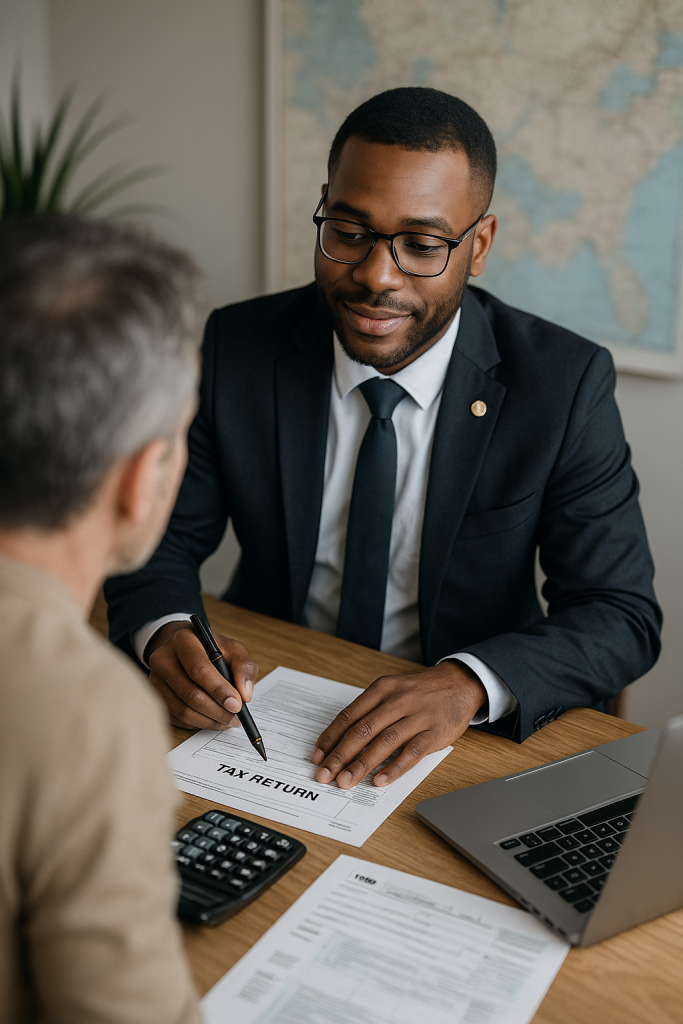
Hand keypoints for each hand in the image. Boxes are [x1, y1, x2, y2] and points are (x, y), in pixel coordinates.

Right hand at [146, 621, 258, 729]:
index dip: (219, 690)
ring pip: (183, 711)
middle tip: (235, 716)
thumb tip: (245, 694)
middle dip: (217, 710)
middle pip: (190, 694)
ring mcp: (155, 680)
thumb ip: (244, 667)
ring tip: (227, 719)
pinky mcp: (155, 697)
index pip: (199, 669)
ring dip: (209, 721)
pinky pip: (177, 719)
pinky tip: (212, 719)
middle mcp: (163, 659)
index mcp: (183, 640)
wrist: (186, 650)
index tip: (237, 704)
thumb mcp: (233, 649)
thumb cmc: (211, 649)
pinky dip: (199, 723)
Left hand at [311, 661, 485, 788]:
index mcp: (383, 688)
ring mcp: (418, 716)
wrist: (461, 682)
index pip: (350, 715)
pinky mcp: (435, 732)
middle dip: (341, 755)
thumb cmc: (421, 690)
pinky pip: (412, 752)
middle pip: (363, 730)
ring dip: (363, 764)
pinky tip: (380, 780)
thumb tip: (342, 740)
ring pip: (385, 742)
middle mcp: (398, 700)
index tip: (318, 756)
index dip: (331, 737)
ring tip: (347, 781)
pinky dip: (395, 768)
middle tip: (326, 775)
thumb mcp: (393, 689)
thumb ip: (371, 710)